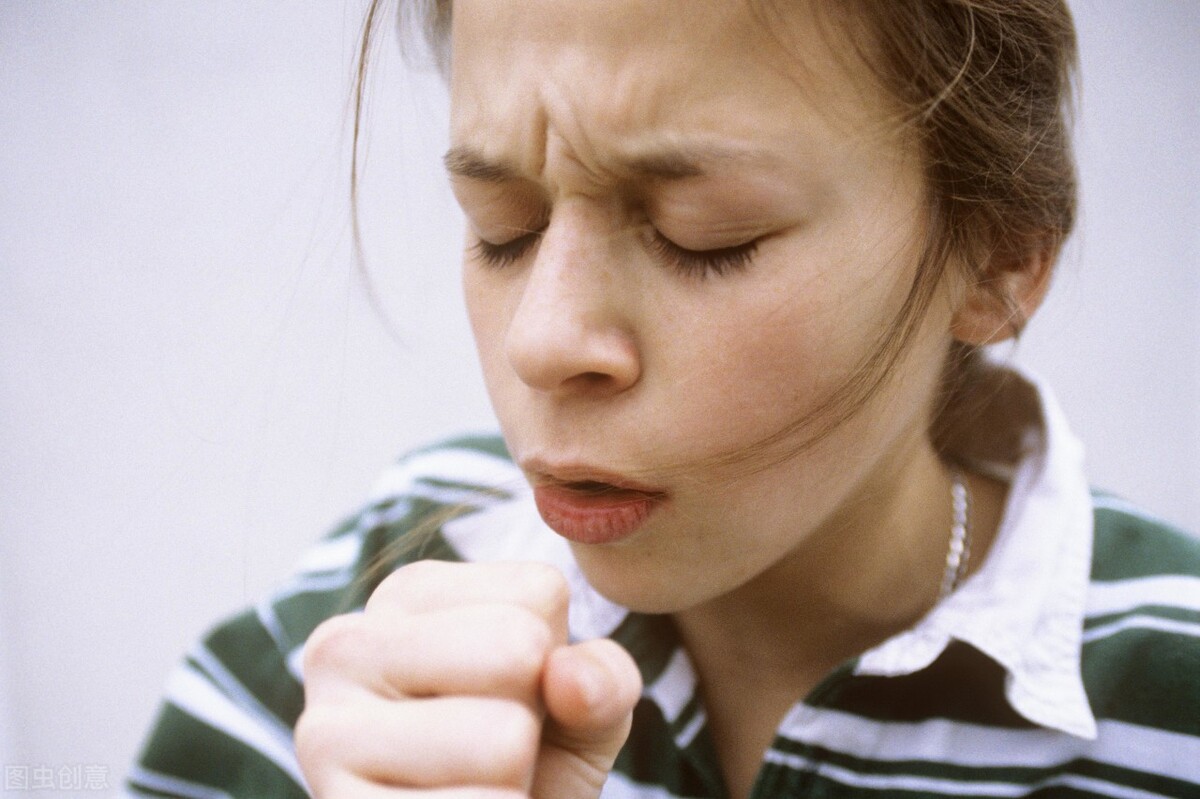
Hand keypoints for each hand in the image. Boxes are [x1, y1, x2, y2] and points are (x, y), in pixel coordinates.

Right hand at [295, 560, 642, 797]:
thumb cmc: (532, 768)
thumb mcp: (585, 709)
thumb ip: (604, 677)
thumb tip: (570, 679)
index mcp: (404, 596)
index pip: (539, 591)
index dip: (555, 658)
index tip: (510, 695)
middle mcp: (344, 646)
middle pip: (516, 647)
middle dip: (532, 715)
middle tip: (492, 749)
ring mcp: (324, 733)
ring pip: (500, 738)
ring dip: (512, 781)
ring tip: (470, 787)